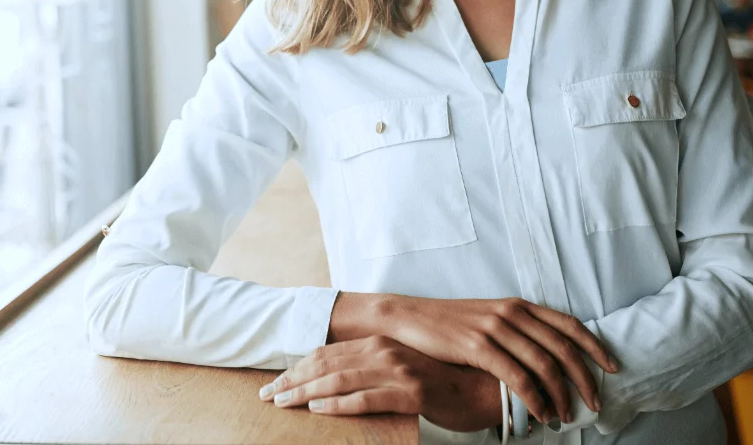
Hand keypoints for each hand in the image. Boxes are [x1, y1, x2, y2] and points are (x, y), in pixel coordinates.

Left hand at [259, 335, 501, 432]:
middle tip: (267, 395)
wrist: (484, 389)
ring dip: (307, 392)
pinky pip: (367, 398)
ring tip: (283, 403)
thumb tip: (334, 380)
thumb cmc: (440, 383)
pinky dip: (339, 404)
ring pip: (340, 380)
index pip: (327, 354)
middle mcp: (385, 351)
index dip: (298, 369)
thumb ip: (370, 370)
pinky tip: (319, 410)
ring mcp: (398, 370)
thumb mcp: (400, 371)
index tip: (275, 383)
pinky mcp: (412, 392)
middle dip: (293, 381)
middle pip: (327, 366)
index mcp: (379, 343)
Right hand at [351, 294, 617, 424]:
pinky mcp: (478, 347)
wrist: (410, 318)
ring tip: (567, 416)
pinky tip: (541, 414)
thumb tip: (548, 354)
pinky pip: (517, 377)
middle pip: (563, 348)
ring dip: (562, 395)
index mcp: (518, 305)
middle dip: (584, 379)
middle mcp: (512, 313)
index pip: (568, 325)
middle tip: (595, 403)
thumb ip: (518, 330)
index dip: (594, 347)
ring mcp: (495, 329)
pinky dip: (535, 399)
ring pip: (544, 365)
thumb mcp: (489, 317)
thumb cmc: (450, 323)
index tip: (611, 368)